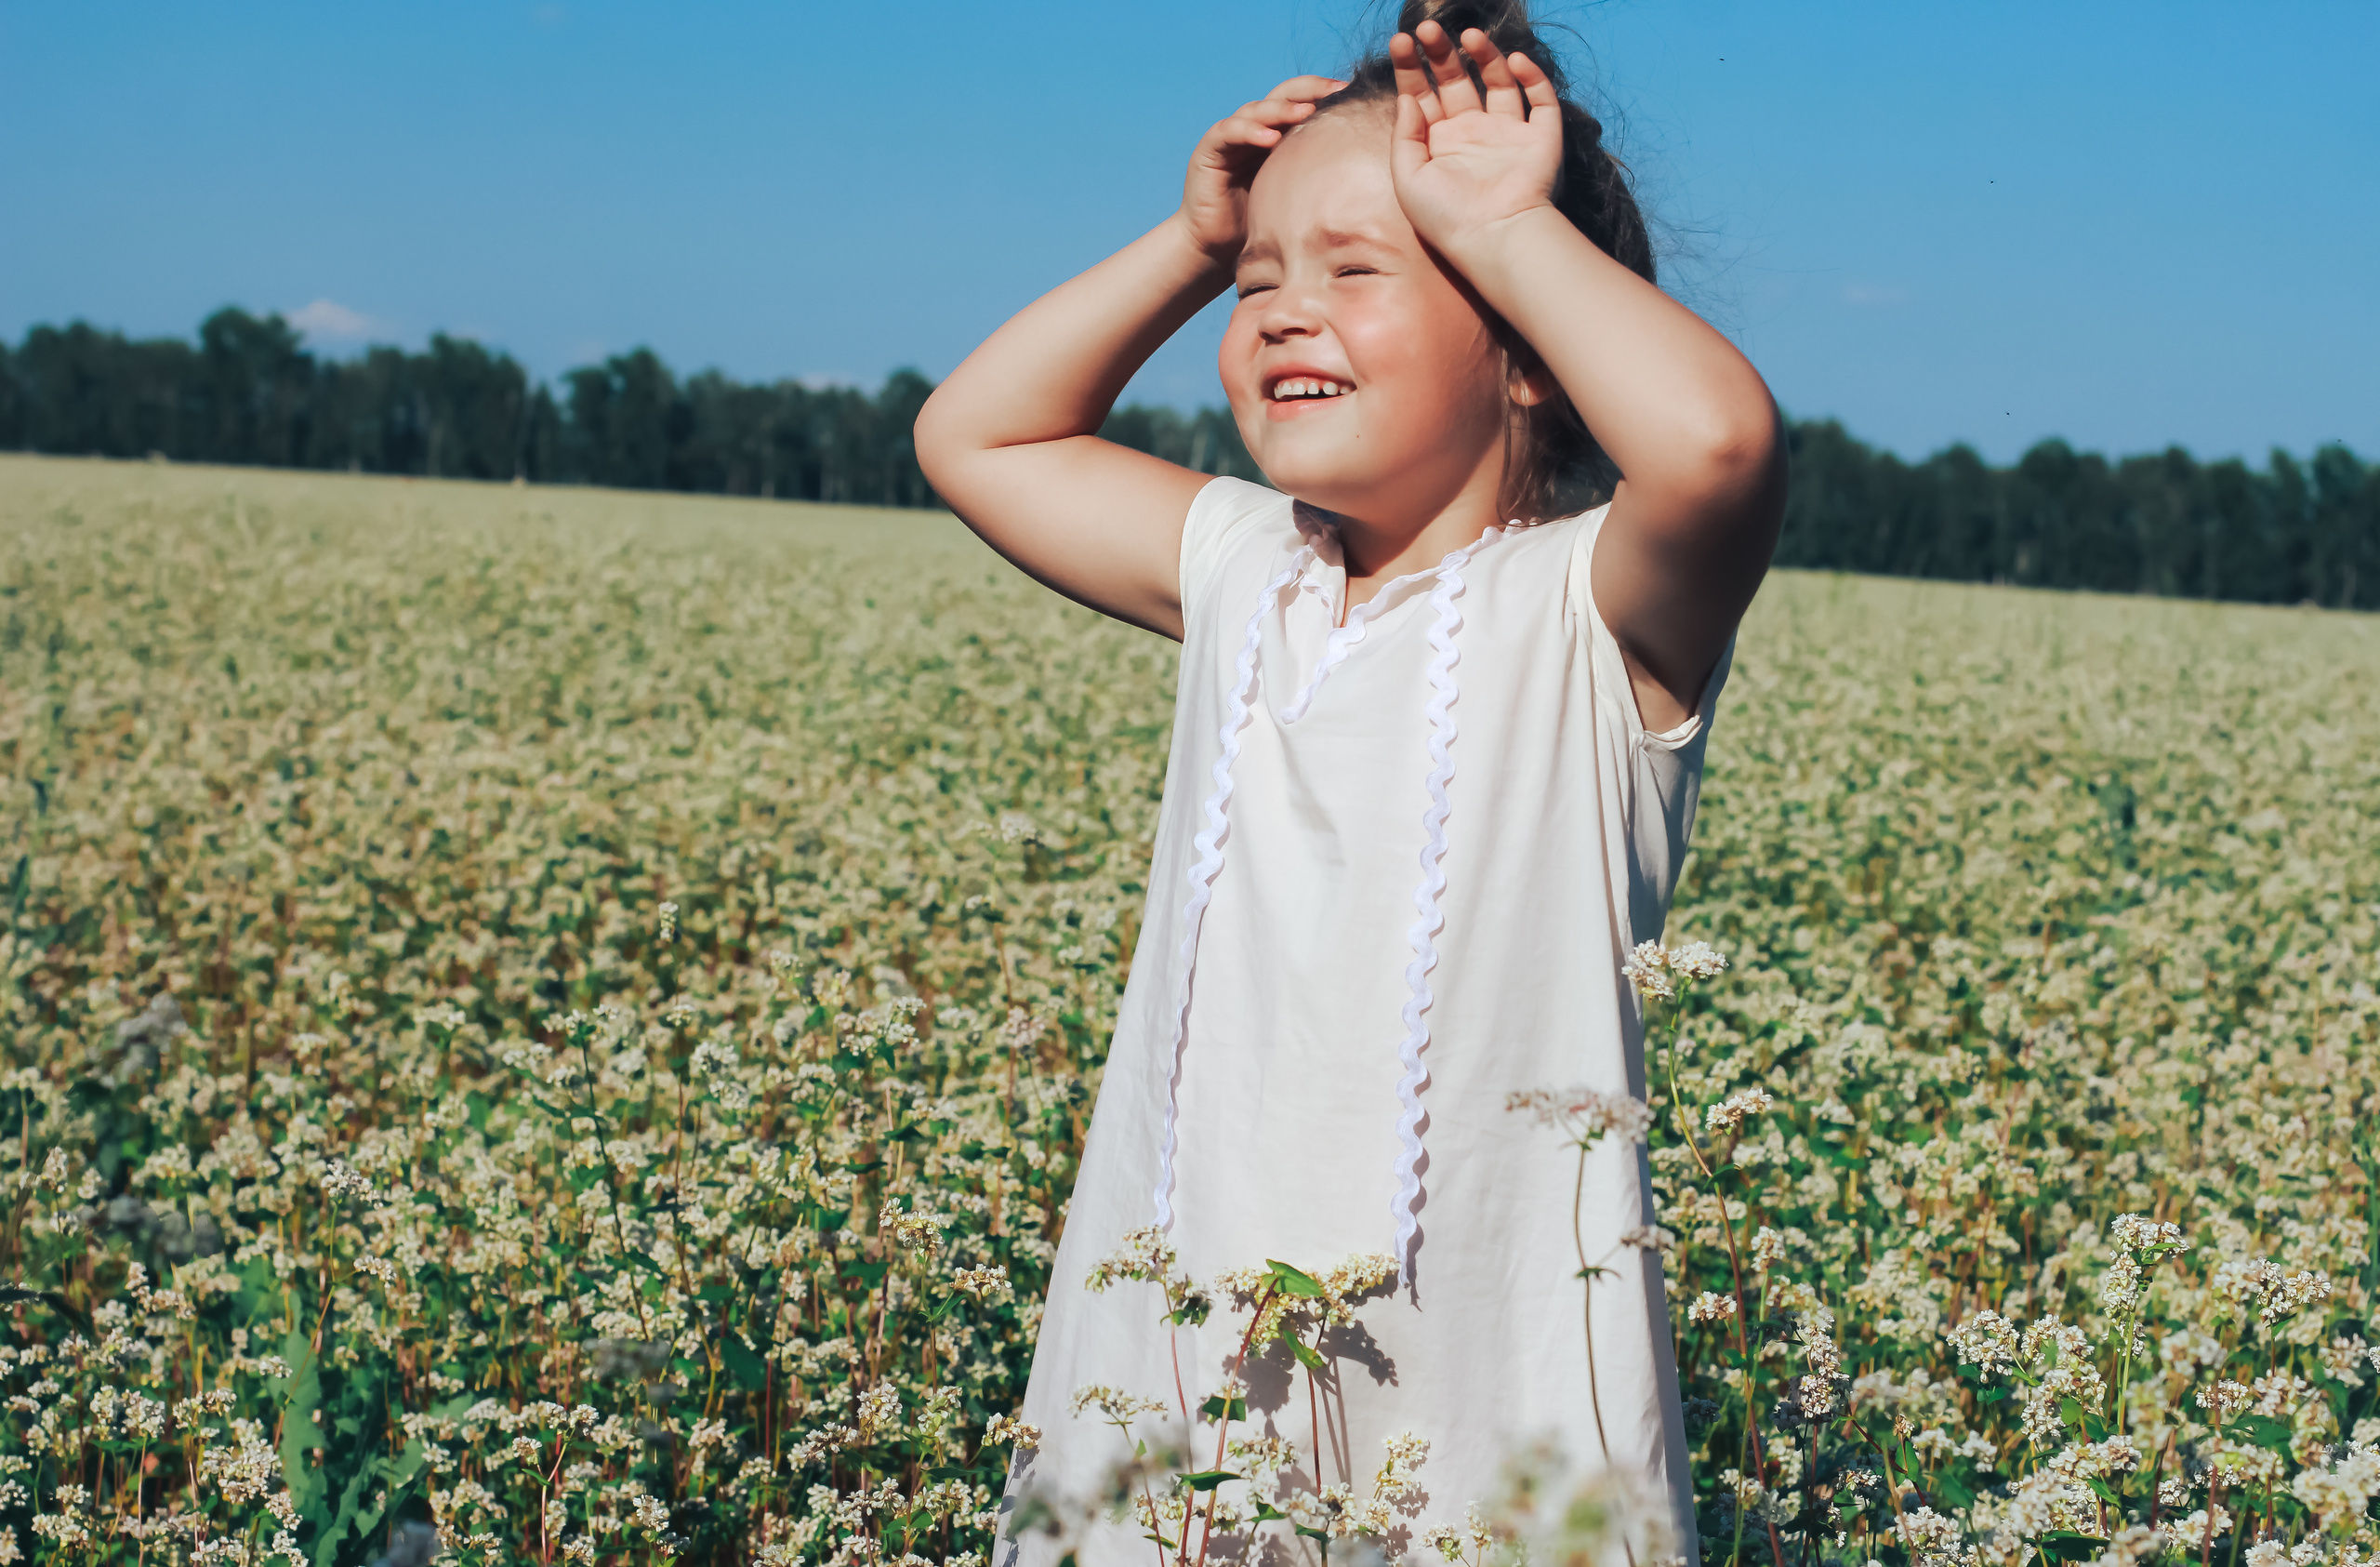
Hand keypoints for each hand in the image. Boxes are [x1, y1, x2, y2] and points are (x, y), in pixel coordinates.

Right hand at [1177, 75, 1346, 266]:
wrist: (1216, 247)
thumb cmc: (1257, 225)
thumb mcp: (1296, 197)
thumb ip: (1319, 177)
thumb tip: (1368, 171)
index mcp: (1277, 135)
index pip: (1303, 102)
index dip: (1326, 93)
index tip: (1355, 92)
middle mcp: (1254, 128)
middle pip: (1282, 95)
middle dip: (1310, 90)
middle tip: (1335, 90)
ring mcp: (1230, 136)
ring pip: (1257, 109)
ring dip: (1281, 109)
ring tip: (1305, 113)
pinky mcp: (1208, 149)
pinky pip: (1229, 131)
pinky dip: (1249, 131)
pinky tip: (1270, 138)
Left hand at [1389, 23, 1561, 260]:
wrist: (1494, 238)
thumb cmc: (1446, 217)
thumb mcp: (1408, 177)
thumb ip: (1404, 135)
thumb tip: (1407, 96)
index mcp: (1440, 144)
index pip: (1423, 95)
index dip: (1410, 67)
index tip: (1401, 42)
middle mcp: (1473, 134)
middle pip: (1456, 80)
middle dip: (1441, 53)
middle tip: (1427, 29)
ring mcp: (1507, 134)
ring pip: (1498, 81)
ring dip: (1485, 55)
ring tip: (1469, 35)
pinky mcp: (1540, 137)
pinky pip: (1540, 99)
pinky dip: (1531, 76)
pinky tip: (1514, 60)